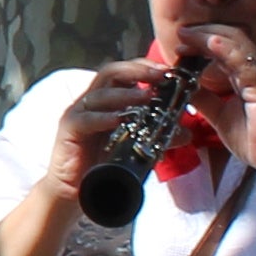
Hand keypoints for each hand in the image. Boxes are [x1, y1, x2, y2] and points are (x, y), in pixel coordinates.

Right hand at [53, 57, 177, 199]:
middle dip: (137, 71)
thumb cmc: (105, 163)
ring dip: (125, 94)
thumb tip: (186, 132)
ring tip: (146, 97)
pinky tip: (118, 120)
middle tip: (160, 76)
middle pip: (112, 73)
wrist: (77, 189)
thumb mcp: (138, 146)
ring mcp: (79, 113)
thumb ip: (159, 136)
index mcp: (109, 99)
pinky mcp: (69, 129)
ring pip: (100, 94)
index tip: (168, 71)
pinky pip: (86, 119)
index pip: (126, 72)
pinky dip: (103, 118)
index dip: (145, 67)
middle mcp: (93, 101)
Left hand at [171, 25, 255, 167]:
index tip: (181, 41)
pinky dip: (227, 51)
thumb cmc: (253, 137)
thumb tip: (184, 86)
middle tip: (182, 32)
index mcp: (245, 75)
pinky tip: (212, 43)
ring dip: (210, 37)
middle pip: (231, 38)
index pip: (225, 46)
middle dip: (204, 32)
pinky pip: (245, 65)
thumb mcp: (218, 115)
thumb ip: (204, 99)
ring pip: (237, 45)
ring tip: (189, 34)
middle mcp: (254, 71)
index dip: (202, 40)